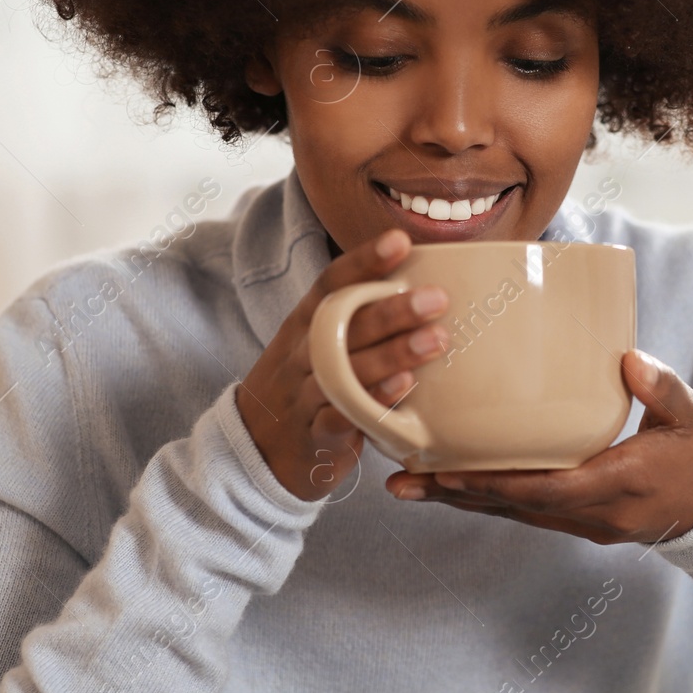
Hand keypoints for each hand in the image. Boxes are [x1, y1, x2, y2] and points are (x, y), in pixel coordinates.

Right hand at [236, 229, 449, 501]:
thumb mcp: (317, 346)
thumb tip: (422, 285)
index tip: (400, 241)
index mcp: (303, 324)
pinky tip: (404, 385)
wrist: (255, 452)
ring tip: (436, 339)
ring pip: (343, 368)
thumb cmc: (305, 387)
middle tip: (437, 298)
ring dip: (392, 352)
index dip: (363, 261)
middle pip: (342, 324)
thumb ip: (357, 319)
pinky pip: (341, 415)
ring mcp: (304, 394)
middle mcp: (301, 353)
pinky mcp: (315, 435)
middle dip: (391, 309)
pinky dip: (373, 399)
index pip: (330, 283)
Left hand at [383, 350, 692, 544]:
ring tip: (408, 485)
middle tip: (400, 481)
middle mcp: (599, 513)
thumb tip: (627, 358)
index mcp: (622, 483)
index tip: (449, 472)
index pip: (548, 489)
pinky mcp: (585, 522)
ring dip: (461, 501)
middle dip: (456, 495)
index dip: (496, 483)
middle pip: (515, 508)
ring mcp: (590, 524)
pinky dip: (488, 499)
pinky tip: (454, 486)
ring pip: (514, 514)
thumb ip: (660, 387)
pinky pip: (527, 513)